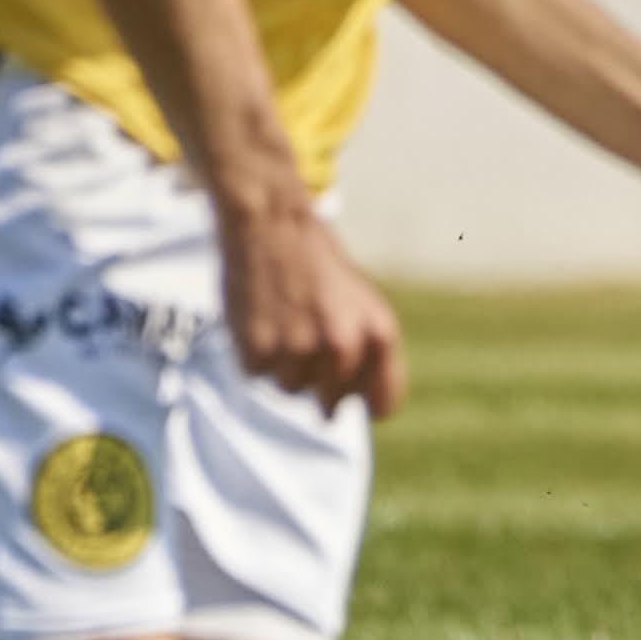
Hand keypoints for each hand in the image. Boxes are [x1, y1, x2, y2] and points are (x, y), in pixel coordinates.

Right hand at [219, 193, 407, 416]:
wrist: (271, 226)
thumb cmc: (321, 267)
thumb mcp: (364, 305)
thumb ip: (369, 355)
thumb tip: (359, 413)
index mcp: (378, 336)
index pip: (384, 404)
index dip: (367, 400)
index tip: (354, 394)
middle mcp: (342, 348)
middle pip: (331, 404)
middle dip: (320, 381)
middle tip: (307, 335)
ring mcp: (298, 353)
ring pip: (291, 390)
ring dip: (286, 365)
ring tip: (285, 320)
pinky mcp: (257, 352)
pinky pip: (257, 375)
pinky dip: (256, 353)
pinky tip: (260, 318)